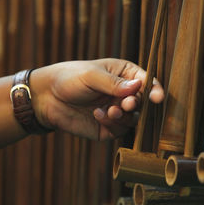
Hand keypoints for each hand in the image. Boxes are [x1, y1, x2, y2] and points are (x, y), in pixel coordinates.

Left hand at [30, 59, 163, 139]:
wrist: (46, 98)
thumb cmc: (69, 78)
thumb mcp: (92, 75)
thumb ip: (115, 83)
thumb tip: (139, 86)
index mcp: (124, 74)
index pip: (146, 81)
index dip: (154, 90)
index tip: (157, 98)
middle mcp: (124, 93)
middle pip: (143, 102)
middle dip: (136, 104)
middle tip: (126, 104)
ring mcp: (118, 110)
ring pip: (134, 118)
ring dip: (124, 116)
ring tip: (109, 111)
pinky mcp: (109, 127)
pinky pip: (120, 129)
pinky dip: (112, 124)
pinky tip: (97, 115)